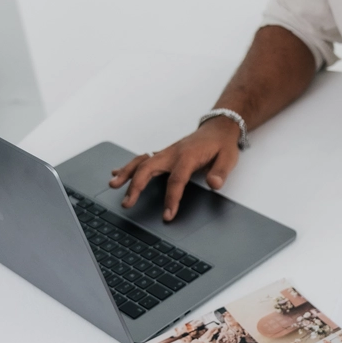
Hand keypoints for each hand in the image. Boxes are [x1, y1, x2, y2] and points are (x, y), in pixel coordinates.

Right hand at [109, 117, 240, 220]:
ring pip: (141, 162)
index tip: (167, 214)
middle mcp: (172, 154)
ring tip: (113, 185)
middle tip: (127, 203)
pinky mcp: (163, 154)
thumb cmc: (222, 144)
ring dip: (126, 173)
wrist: (218, 127)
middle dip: (136, 186)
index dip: (171, 199)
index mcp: (188, 156)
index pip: (176, 180)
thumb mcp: (228, 158)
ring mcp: (166, 153)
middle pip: (148, 169)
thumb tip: (214, 184)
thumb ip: (220, 172)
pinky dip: (128, 166)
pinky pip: (142, 159)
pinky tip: (116, 173)